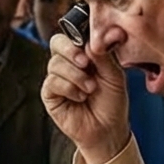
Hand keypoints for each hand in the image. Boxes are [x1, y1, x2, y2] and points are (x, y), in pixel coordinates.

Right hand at [40, 34, 129, 163]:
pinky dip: (69, 88)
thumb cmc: (112, 102)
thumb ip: (103, 56)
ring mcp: (57, 78)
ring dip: (76, 76)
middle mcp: (67, 63)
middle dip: (71, 51)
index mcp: (83, 54)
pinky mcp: (50, 94)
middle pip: (57, 43)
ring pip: (55, 64)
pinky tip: (81, 97)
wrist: (108, 129)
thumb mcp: (114, 75)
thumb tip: (90, 41)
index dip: (78, 36)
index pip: (72, 34)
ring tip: (90, 89)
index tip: (91, 46)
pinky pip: (52, 82)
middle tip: (86, 63)